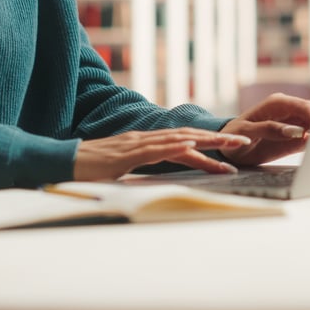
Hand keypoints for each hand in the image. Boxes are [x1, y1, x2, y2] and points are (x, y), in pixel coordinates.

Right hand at [74, 128, 251, 180]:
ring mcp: (137, 144)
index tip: (232, 146)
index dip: (209, 140)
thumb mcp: (124, 169)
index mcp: (146, 142)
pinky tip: (193, 148)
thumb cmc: (91, 169)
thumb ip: (142, 167)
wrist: (64, 162)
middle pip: (189, 135)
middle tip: (245, 141)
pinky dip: (177, 147)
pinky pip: (157, 149)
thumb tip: (161, 175)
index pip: (184, 139)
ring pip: (179, 140)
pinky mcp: (127, 154)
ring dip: (207, 142)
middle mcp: (146, 138)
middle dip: (218, 137)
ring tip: (231, 145)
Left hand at [219, 93, 309, 166]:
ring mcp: (292, 124)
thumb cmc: (234, 135)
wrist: (228, 148)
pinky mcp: (293, 138)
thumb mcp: (247, 132)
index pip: (305, 107)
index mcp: (277, 103)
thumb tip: (295, 130)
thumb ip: (270, 129)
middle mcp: (288, 111)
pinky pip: (309, 139)